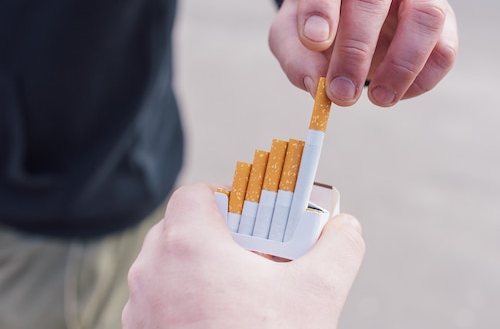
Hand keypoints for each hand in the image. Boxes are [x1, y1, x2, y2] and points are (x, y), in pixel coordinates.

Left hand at [122, 183, 364, 328]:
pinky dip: (185, 300)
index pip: (194, 194)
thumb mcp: (317, 295)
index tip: (252, 217)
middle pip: (181, 228)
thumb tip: (346, 229)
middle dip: (218, 235)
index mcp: (188, 246)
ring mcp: (142, 309)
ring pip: (168, 266)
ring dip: (200, 268)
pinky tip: (222, 319)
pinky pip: (160, 301)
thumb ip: (339, 249)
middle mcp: (153, 273)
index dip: (225, 197)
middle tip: (253, 254)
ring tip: (240, 291)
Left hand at [269, 0, 457, 106]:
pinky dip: (423, 78)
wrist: (352, 14)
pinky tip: (395, 94)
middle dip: (355, 48)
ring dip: (401, 64)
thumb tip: (319, 86)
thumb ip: (297, 57)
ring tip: (378, 98)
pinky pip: (445, 47)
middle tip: (341, 92)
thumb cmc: (320, 20)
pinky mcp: (443, 16)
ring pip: (425, 14)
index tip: (313, 41)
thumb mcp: (292, 33)